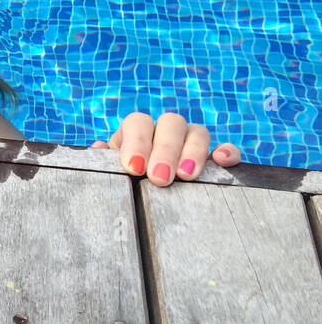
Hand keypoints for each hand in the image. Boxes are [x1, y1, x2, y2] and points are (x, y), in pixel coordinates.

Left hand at [91, 112, 241, 185]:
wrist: (143, 201)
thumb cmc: (123, 184)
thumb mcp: (110, 173)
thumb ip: (103, 161)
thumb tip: (96, 149)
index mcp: (136, 132)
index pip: (138, 122)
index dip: (136, 142)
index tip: (133, 168)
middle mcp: (164, 132)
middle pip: (170, 123)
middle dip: (165, 150)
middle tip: (159, 178)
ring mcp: (190, 142)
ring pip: (198, 132)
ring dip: (193, 152)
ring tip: (187, 176)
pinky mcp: (213, 158)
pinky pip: (225, 148)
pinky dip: (226, 151)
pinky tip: (222, 161)